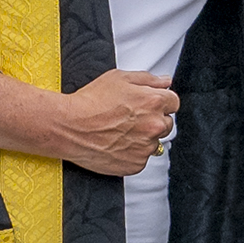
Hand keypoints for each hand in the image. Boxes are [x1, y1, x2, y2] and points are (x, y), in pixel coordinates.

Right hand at [48, 69, 181, 179]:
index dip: (160, 102)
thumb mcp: (119, 78)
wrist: (70, 126)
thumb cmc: (90, 102)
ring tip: (120, 132)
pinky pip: (142, 158)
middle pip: (166, 123)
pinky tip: (117, 144)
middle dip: (153, 120)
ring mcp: (146, 147)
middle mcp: (154, 125)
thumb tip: (164, 82)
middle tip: (130, 118)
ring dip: (143, 138)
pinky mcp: (136, 164)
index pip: (173, 102)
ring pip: (154, 142)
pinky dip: (133, 153)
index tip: (148, 105)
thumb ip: (148, 79)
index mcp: (154, 102)